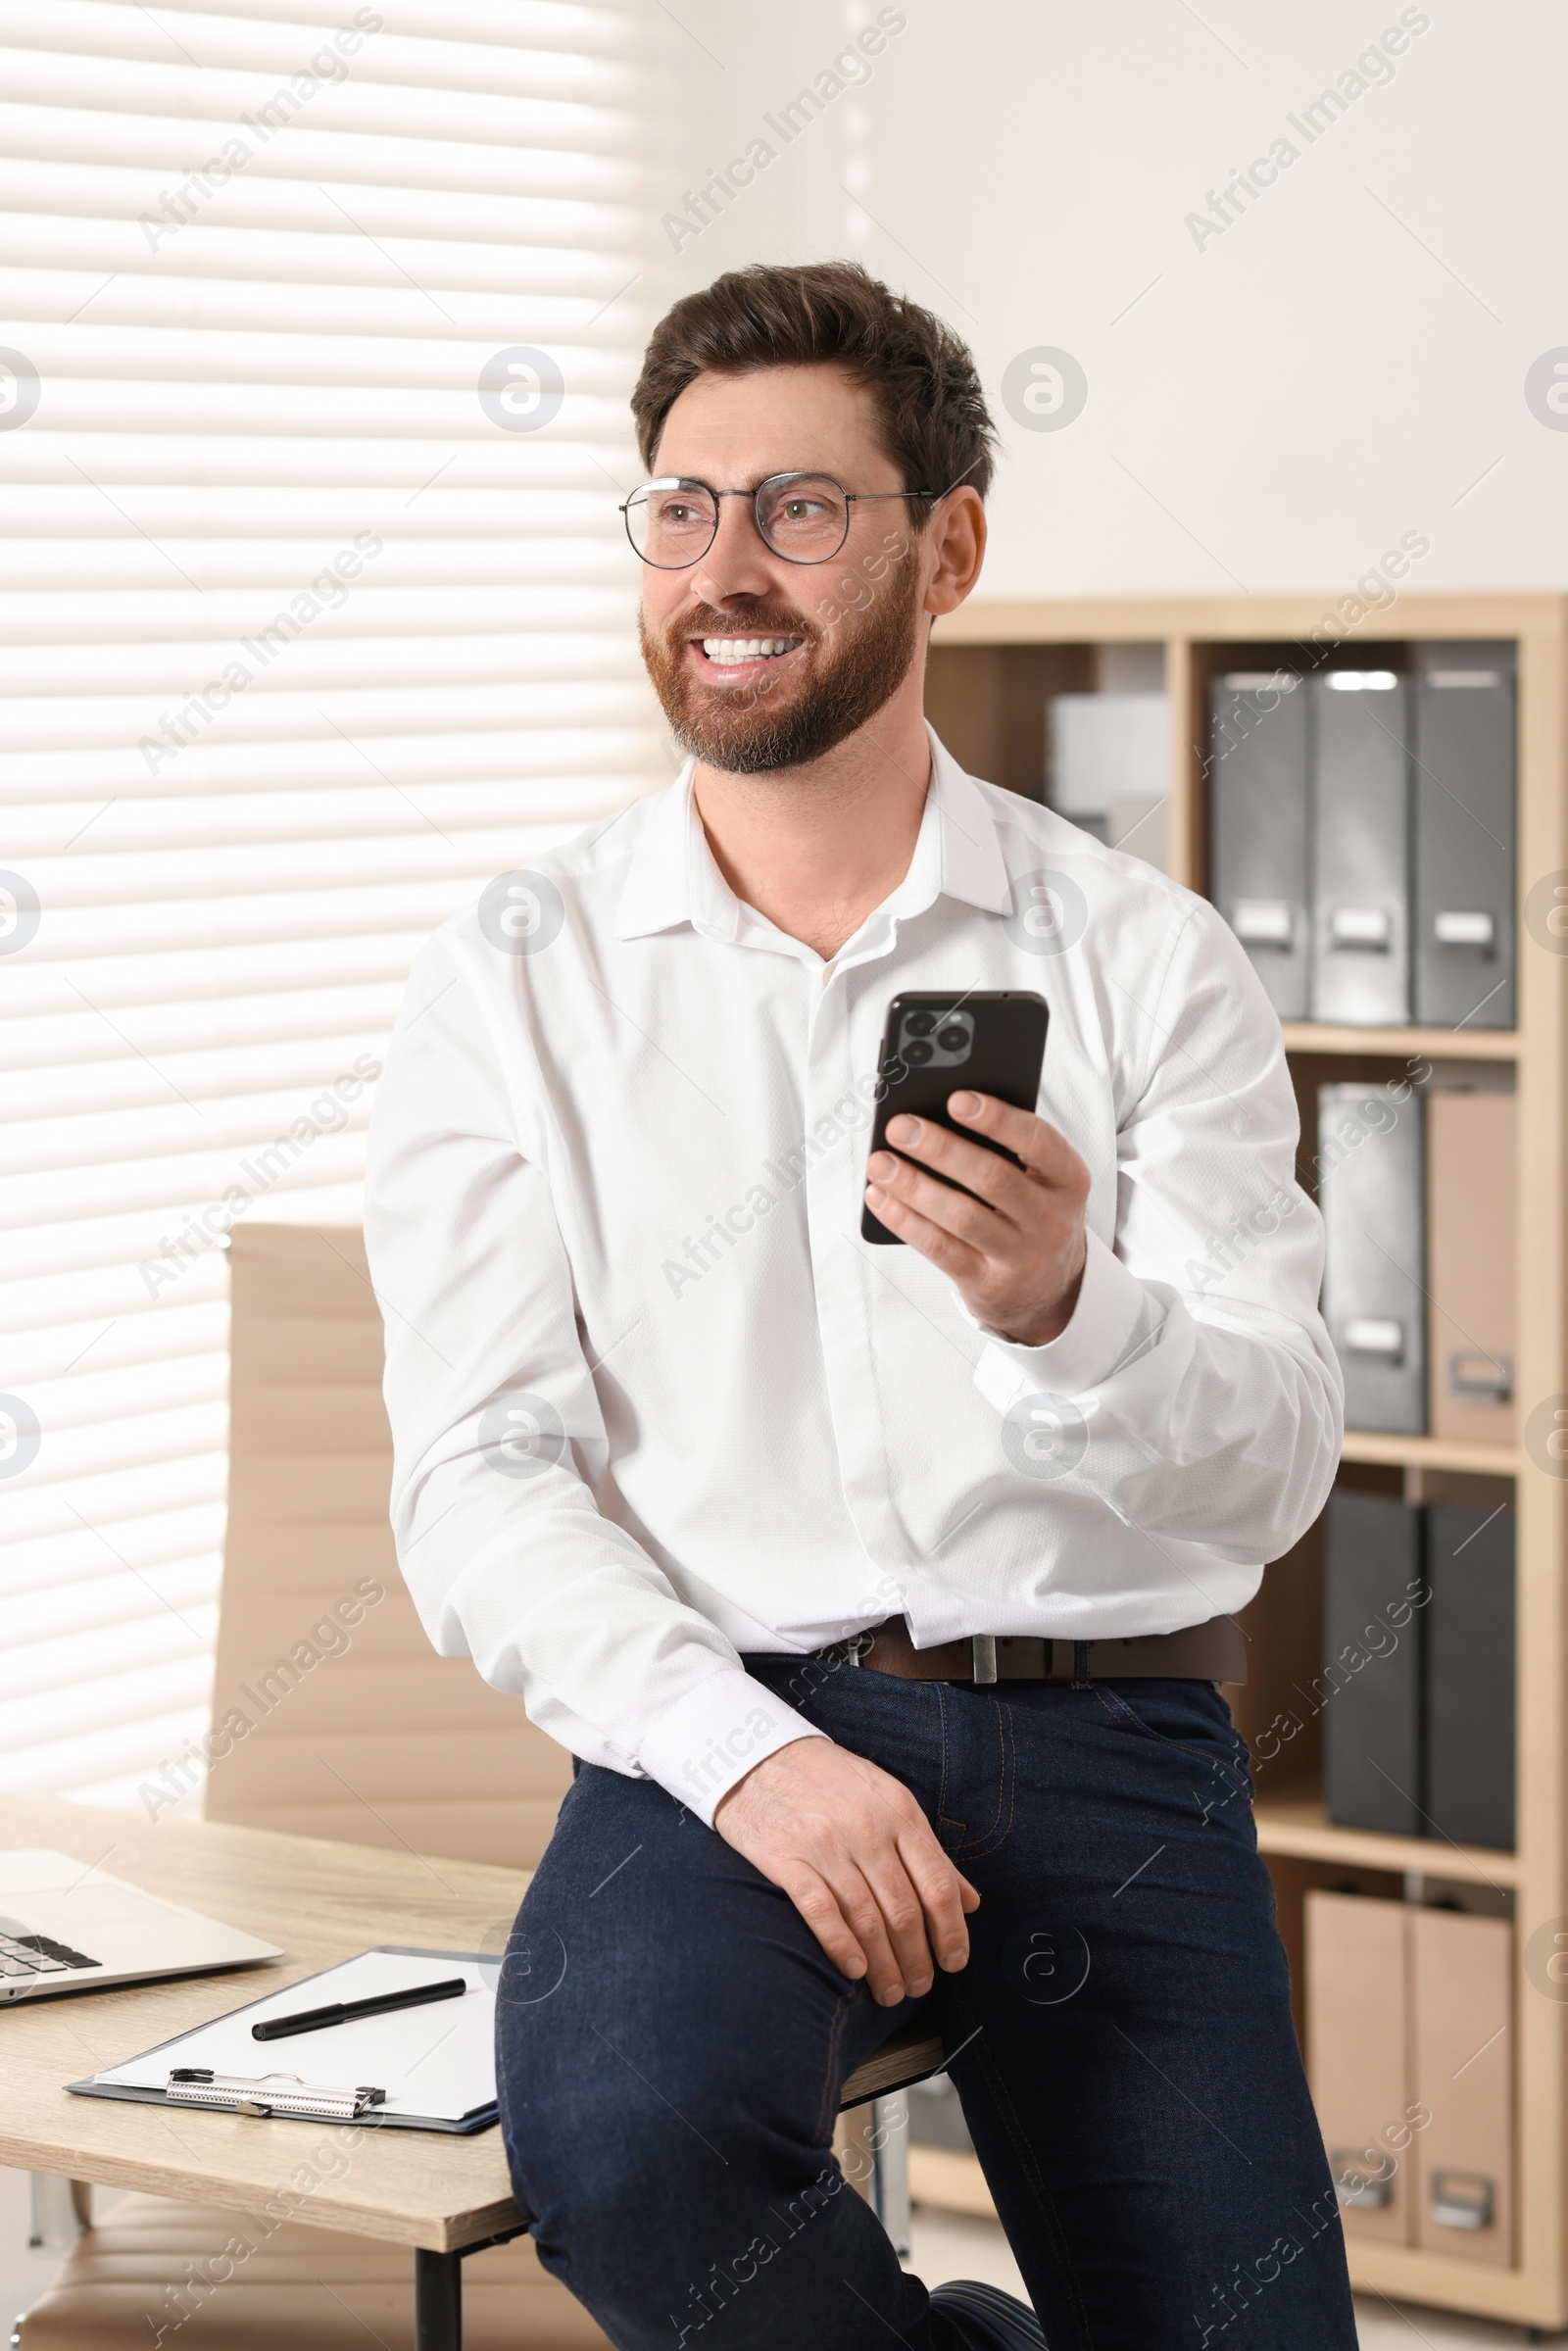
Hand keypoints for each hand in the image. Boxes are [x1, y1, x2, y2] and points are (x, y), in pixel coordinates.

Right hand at [713, 1737, 978, 2004]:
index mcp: (899, 1811)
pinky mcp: (786, 1857)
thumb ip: (929, 1852)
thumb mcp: (888, 1800)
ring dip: (883, 1966)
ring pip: (867, 1920)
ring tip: (890, 1992)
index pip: (937, 1885)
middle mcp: (867, 1828)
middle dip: (917, 1959)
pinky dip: (841, 1947)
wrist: (757, 1756)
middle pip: (904, 1911)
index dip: (951, 1932)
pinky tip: (854, 1969)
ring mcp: (825, 1843)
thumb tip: (970, 1902)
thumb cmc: (831, 1782)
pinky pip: (821, 1912)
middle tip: (919, 1988)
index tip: (954, 1963)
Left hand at [865, 1092, 1089, 1346]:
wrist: (1048, 1289)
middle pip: (992, 1179)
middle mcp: (1051, 1219)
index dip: (998, 1119)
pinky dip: (904, 1220)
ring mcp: (1020, 1256)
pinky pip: (939, 1248)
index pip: (1039, 1142)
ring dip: (913, 1185)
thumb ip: (1006, 1148)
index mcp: (1068, 1179)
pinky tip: (880, 1196)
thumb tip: (937, 1117)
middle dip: (940, 1149)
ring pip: (960, 1216)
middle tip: (900, 1127)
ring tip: (879, 1162)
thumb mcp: (1041, 1179)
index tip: (957, 1098)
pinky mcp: (986, 1284)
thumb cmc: (1031, 1212)